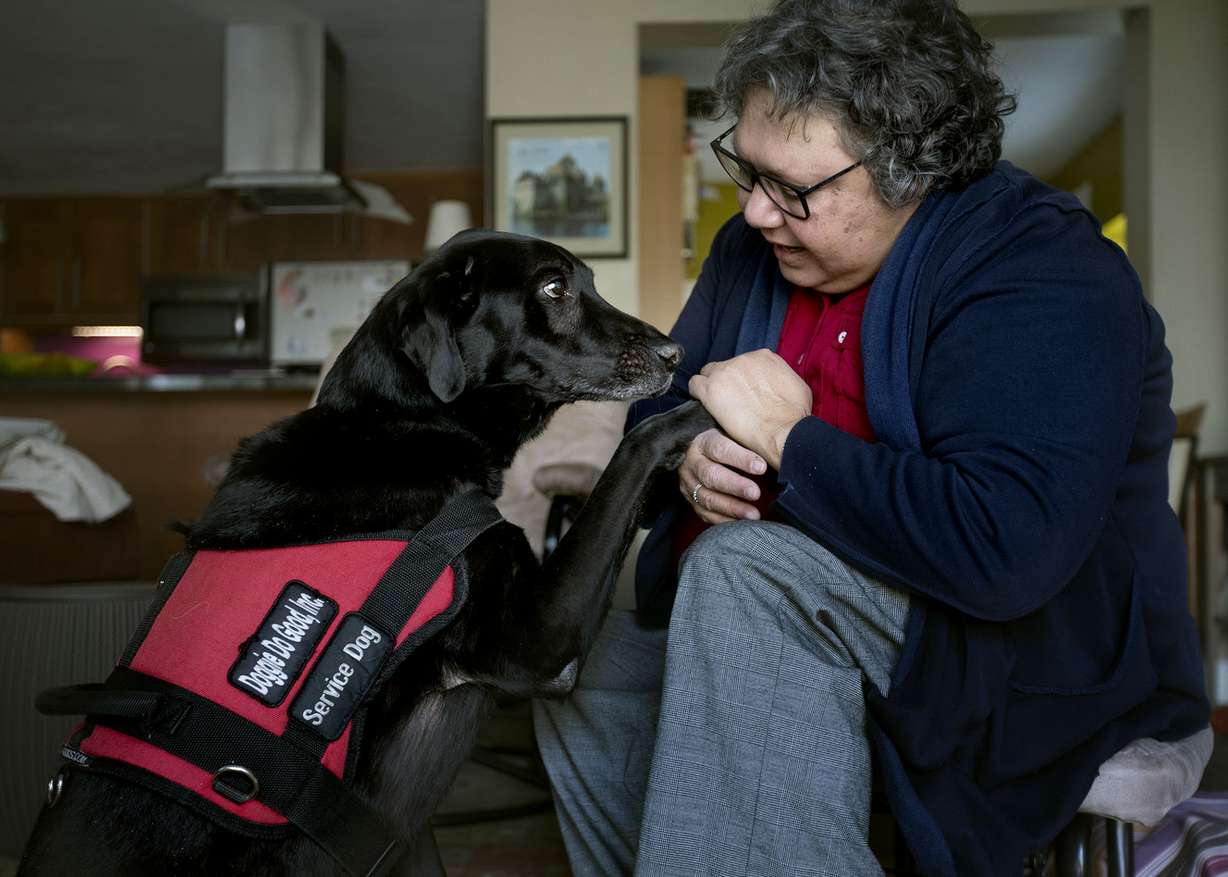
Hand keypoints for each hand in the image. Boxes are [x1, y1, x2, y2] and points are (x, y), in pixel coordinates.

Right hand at [678, 428, 766, 524]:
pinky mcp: (691, 501)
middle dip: (734, 486)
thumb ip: (750, 443)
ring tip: (754, 515)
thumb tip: (779, 452)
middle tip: (755, 493)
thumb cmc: (726, 444)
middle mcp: (692, 463)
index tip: (761, 467)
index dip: (740, 459)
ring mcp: (688, 484)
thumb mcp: (733, 435)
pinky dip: (724, 520)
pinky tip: (741, 524)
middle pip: (711, 475)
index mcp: (704, 442)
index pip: (719, 449)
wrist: (697, 453)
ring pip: (707, 498)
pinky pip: (705, 514)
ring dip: (732, 508)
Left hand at [688, 349, 811, 469]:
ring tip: (718, 405)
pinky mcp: (710, 389)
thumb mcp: (797, 387)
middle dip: (727, 382)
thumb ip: (781, 378)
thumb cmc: (793, 415)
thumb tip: (777, 383)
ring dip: (712, 387)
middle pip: (726, 367)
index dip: (742, 379)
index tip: (744, 392)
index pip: (744, 364)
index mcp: (764, 357)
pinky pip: (695, 385)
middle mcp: (743, 359)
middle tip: (731, 401)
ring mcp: (724, 372)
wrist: (782, 431)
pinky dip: (697, 394)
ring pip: (708, 374)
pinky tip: (705, 406)